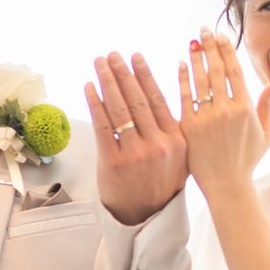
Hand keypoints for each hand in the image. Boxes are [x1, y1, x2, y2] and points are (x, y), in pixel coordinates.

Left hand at [86, 53, 187, 225]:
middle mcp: (159, 144)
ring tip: (99, 63)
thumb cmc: (161, 184)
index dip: (144, 75)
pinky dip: (96, 104)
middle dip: (123, 73)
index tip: (135, 57)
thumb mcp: (180, 156)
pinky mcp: (114, 162)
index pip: (158, 99)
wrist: (147, 215)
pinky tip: (89, 88)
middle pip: (137, 100)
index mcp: (177, 140)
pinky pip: (104, 127)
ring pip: (120, 110)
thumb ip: (171, 130)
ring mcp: (136, 153)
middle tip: (112, 54)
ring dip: (107, 82)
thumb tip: (156, 97)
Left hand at [179, 28, 269, 201]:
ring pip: (200, 80)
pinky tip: (181, 64)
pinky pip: (185, 97)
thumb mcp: (266, 135)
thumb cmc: (247, 161)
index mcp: (246, 110)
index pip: (235, 72)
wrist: (226, 185)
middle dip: (210, 47)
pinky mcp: (189, 126)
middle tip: (204, 29)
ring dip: (196, 58)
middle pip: (217, 70)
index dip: (228, 51)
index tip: (222, 36)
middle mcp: (227, 110)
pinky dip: (183, 78)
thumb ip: (268, 107)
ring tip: (192, 41)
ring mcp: (207, 118)